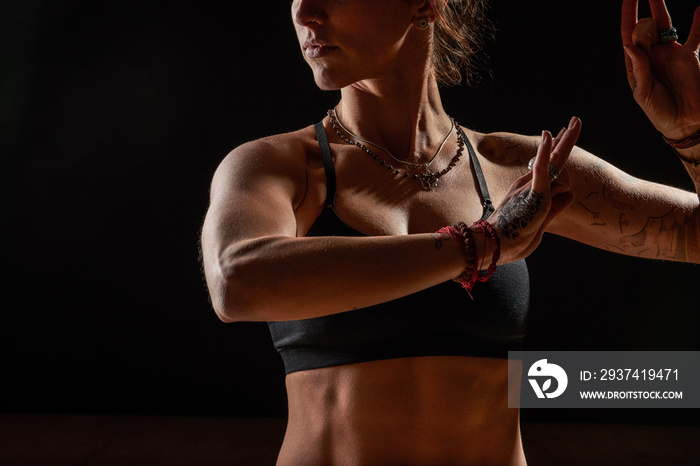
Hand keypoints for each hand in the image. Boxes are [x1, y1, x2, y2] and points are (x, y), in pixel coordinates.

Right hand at [487, 117, 580, 264]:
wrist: (494, 246)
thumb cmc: (513, 240)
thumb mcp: (541, 224)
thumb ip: (555, 209)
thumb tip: (570, 195)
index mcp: (530, 191)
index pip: (549, 167)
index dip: (558, 150)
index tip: (562, 133)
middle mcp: (529, 184)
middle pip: (555, 157)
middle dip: (567, 138)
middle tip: (576, 119)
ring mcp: (530, 186)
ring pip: (559, 176)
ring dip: (556, 194)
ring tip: (536, 211)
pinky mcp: (532, 191)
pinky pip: (542, 168)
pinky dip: (545, 152)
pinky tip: (548, 134)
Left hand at [622, 0, 699, 139]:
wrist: (684, 122)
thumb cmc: (660, 111)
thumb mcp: (644, 93)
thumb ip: (640, 69)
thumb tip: (630, 46)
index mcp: (636, 64)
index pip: (628, 35)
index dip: (628, 15)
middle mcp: (651, 55)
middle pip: (644, 28)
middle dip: (644, 26)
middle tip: (649, 32)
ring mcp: (671, 53)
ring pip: (664, 25)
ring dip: (659, 8)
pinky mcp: (690, 56)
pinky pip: (696, 35)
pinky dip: (699, 22)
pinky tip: (699, 9)